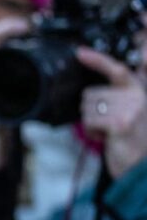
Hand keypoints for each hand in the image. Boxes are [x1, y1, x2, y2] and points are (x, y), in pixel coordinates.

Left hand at [77, 47, 146, 178]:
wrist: (142, 166)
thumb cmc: (131, 139)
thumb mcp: (127, 113)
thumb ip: (116, 98)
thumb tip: (90, 92)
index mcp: (140, 91)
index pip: (117, 70)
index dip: (98, 60)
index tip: (80, 53)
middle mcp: (138, 97)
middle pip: (91, 94)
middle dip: (92, 111)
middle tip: (108, 124)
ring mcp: (131, 109)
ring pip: (88, 108)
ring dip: (91, 122)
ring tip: (109, 131)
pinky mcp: (120, 122)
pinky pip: (90, 120)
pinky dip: (92, 131)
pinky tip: (106, 137)